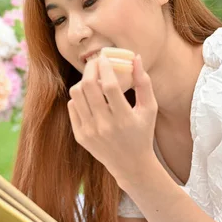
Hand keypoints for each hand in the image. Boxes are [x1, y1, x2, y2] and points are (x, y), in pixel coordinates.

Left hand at [67, 54, 157, 184]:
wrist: (130, 164)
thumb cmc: (142, 133)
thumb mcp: (149, 109)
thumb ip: (144, 83)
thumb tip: (135, 57)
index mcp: (124, 118)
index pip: (110, 86)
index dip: (105, 67)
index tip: (105, 57)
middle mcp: (104, 126)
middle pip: (88, 87)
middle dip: (91, 68)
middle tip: (96, 62)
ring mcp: (90, 132)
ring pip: (76, 95)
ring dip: (84, 81)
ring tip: (93, 79)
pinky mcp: (80, 136)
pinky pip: (72, 107)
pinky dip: (79, 97)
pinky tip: (89, 96)